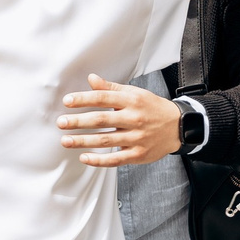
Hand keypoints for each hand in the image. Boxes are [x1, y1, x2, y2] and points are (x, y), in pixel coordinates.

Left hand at [57, 75, 183, 166]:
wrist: (178, 126)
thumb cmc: (151, 108)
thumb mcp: (134, 93)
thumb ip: (111, 88)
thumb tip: (91, 79)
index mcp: (131, 100)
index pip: (103, 98)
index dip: (83, 99)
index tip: (67, 101)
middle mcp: (134, 118)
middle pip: (102, 120)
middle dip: (79, 121)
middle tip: (61, 123)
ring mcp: (136, 138)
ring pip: (106, 140)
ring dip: (83, 141)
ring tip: (66, 141)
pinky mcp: (138, 154)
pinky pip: (115, 159)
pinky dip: (99, 160)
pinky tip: (84, 157)